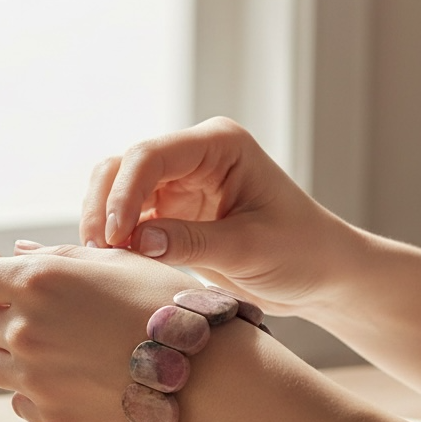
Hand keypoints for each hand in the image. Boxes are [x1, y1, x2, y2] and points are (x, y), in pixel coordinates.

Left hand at [0, 243, 199, 421]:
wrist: (206, 374)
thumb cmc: (168, 307)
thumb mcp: (118, 262)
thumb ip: (59, 256)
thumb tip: (18, 253)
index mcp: (37, 281)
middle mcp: (26, 329)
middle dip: (3, 309)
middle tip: (48, 311)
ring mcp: (34, 377)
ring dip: (9, 351)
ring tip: (56, 347)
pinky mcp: (50, 416)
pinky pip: (18, 400)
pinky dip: (34, 389)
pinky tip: (73, 377)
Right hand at [80, 117, 352, 316]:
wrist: (321, 275)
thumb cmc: (301, 252)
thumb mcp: (249, 249)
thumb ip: (192, 242)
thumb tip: (136, 242)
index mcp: (219, 145)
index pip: (151, 156)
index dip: (124, 193)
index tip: (115, 237)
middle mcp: (193, 156)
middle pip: (123, 166)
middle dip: (105, 207)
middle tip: (100, 252)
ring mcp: (178, 184)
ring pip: (116, 190)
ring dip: (105, 223)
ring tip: (105, 261)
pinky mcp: (170, 213)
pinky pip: (128, 219)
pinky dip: (116, 240)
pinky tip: (116, 265)